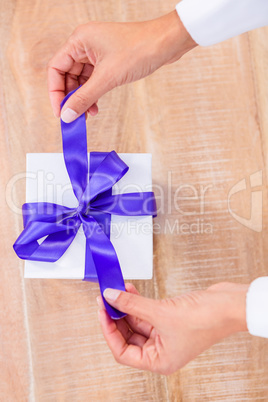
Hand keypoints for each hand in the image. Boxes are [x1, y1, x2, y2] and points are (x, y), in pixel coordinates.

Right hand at [48, 11, 195, 122]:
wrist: (166, 44)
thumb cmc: (140, 49)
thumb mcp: (107, 78)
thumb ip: (84, 98)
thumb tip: (67, 114)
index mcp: (79, 40)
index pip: (56, 68)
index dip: (56, 92)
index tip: (60, 111)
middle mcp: (85, 45)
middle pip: (67, 76)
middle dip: (70, 98)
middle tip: (73, 117)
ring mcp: (97, 53)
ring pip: (81, 80)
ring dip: (83, 98)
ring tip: (87, 115)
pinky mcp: (108, 61)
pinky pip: (93, 80)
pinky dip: (93, 94)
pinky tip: (95, 107)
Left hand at [97, 282, 247, 374]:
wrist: (228, 305)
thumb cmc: (205, 320)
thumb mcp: (161, 313)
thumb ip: (132, 305)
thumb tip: (110, 297)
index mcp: (159, 361)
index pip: (123, 352)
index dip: (109, 331)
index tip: (101, 311)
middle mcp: (160, 350)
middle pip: (128, 336)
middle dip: (115, 316)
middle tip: (105, 298)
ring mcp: (164, 334)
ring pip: (136, 321)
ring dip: (125, 305)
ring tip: (116, 290)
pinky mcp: (168, 319)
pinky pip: (146, 312)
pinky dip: (137, 301)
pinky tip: (129, 290)